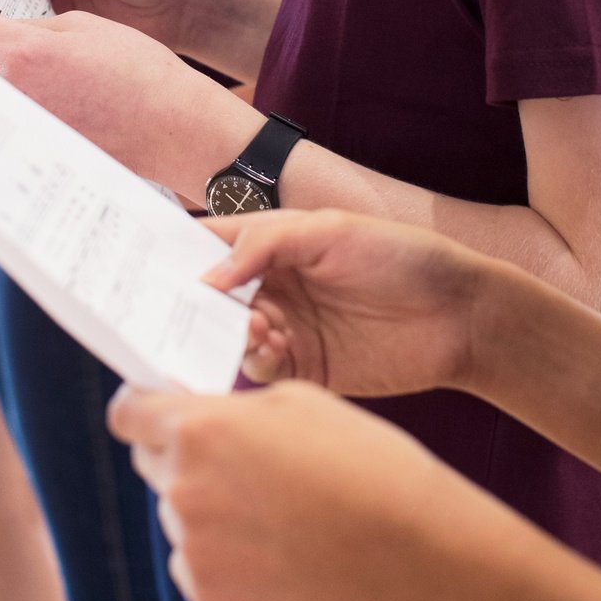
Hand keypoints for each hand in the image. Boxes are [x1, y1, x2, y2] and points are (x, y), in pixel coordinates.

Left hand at [0, 0, 250, 193]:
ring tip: (27, 70)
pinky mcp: (36, 148)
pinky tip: (45, 100)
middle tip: (2, 38)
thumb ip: (36, 26)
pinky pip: (10, 121)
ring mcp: (23, 126)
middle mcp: (15, 93)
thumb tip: (6, 31)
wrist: (172, 128)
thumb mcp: (86, 26)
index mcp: (26, 53)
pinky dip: (16, 107)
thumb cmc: (139, 69)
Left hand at [108, 379, 444, 600]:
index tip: (157, 413)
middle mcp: (181, 488)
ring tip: (278, 514)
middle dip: (181, 456)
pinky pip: (194, 564)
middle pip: (152, 463)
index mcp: (198, 429)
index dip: (142, 410)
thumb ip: (229, 409)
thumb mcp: (295, 402)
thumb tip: (194, 418)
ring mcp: (192, 548)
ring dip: (209, 508)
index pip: (127, 413)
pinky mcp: (208, 597)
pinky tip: (277, 552)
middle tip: (240, 464)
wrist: (407, 550)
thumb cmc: (361, 461)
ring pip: (179, 515)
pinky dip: (224, 556)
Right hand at [200, 210, 487, 396]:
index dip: (172, 252)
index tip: (140, 265)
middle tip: (177, 309)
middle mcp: (269, 286)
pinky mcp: (304, 369)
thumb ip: (263, 244)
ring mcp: (285, 328)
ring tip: (252, 325)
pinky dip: (256, 360)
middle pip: (207, 298)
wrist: (460, 315)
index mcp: (270, 244)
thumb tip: (204, 277)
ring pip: (227, 336)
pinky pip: (260, 370)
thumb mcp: (331, 230)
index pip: (207, 244)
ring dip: (227, 332)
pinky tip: (273, 347)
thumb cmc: (400, 256)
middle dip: (190, 303)